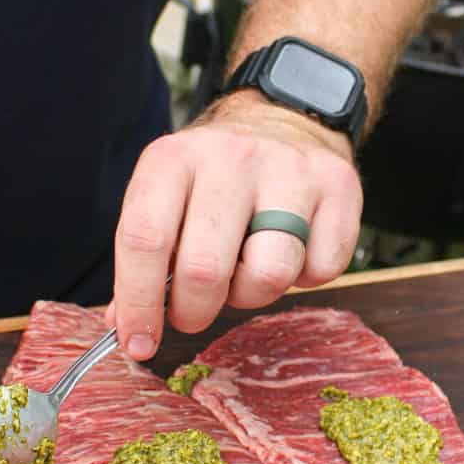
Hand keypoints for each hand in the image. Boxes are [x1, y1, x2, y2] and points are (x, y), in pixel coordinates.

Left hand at [111, 91, 362, 358]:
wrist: (283, 121)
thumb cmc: (214, 180)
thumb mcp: (166, 199)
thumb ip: (143, 260)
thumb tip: (125, 328)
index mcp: (173, 159)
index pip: (145, 240)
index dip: (139, 303)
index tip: (139, 343)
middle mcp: (230, 157)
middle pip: (205, 269)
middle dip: (194, 311)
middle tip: (193, 312)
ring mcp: (289, 169)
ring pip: (269, 274)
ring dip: (252, 294)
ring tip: (245, 272)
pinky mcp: (338, 185)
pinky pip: (321, 271)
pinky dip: (305, 278)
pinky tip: (292, 251)